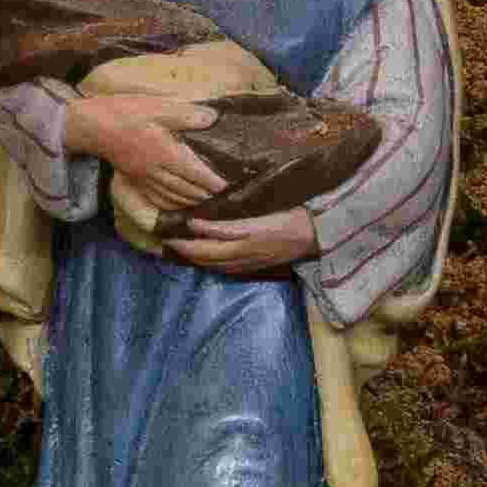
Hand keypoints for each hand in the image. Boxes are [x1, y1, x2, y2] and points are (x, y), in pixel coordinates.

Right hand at [67, 89, 223, 215]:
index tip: (228, 186)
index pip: (196, 173)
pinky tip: (179, 205)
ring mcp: (144, 178)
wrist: (93, 126)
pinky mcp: (135, 179)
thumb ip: (185, 115)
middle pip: (187, 189)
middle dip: (206, 195)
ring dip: (191, 202)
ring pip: (173, 197)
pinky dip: (171, 204)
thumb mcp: (157, 107)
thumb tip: (212, 117)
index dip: (213, 182)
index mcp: (166, 153)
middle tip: (223, 198)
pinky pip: (156, 198)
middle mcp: (157, 171)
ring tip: (206, 203)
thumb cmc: (126, 113)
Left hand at [171, 208, 319, 279]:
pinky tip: (209, 261)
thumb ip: (227, 224)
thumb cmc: (289, 219)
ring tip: (182, 251)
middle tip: (170, 243)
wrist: (316, 237)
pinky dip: (212, 265)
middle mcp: (242, 256)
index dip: (188, 240)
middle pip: (208, 257)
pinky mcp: (256, 266)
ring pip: (216, 266)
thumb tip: (197, 223)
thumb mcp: (258, 217)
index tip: (173, 231)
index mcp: (241, 242)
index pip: (206, 244)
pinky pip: (227, 269)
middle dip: (187, 251)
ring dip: (197, 260)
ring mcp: (249, 263)